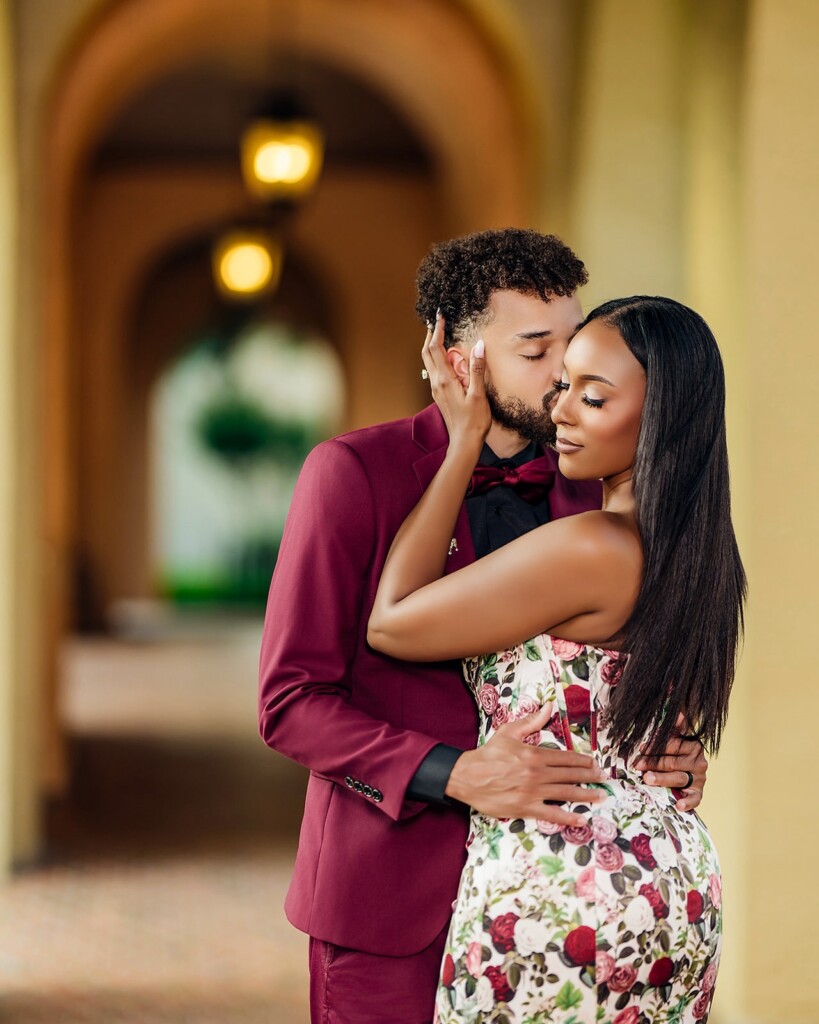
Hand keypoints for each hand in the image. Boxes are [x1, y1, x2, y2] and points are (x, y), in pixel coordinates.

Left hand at [422, 313, 490, 450]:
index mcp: (444, 380)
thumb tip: (479, 345)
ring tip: (439, 333)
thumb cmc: (473, 422)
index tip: (440, 315)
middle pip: (427, 353)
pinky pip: (434, 370)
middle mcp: (436, 383)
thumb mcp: (478, 394)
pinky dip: (436, 358)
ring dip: (431, 346)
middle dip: (430, 334)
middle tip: (436, 320)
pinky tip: (445, 357)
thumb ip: (477, 369)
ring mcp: (436, 389)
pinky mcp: (440, 395)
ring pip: (428, 362)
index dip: (436, 329)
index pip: (435, 348)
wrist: (464, 443)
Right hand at [445, 704, 607, 825]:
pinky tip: (581, 819)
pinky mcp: (525, 808)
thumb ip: (532, 721)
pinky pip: (551, 813)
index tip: (594, 763)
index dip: (583, 761)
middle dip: (589, 776)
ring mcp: (532, 792)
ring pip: (566, 793)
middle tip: (602, 778)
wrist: (467, 776)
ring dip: (586, 794)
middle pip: (570, 775)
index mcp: (534, 754)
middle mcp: (537, 773)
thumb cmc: (488, 754)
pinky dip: (568, 817)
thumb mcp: (509, 732)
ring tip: (600, 795)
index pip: (565, 757)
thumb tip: (549, 706)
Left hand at [633, 714, 707, 811]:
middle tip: (637, 765)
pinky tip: (678, 804)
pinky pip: (695, 798)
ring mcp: (699, 778)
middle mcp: (698, 761)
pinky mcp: (699, 792)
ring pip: (679, 778)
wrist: (687, 771)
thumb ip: (674, 727)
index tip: (641, 748)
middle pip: (672, 762)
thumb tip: (677, 712)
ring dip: (663, 779)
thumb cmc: (675, 752)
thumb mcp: (674, 737)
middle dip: (653, 763)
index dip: (655, 746)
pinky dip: (687, 802)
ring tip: (647, 779)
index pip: (673, 745)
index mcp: (693, 745)